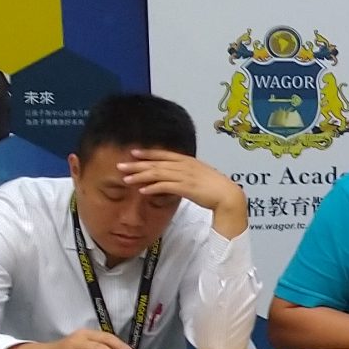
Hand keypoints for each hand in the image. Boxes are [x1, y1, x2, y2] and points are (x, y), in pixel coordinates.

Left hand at [117, 150, 244, 228]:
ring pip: (157, 174)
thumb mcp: (200, 175)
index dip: (148, 153)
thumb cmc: (216, 187)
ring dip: (140, 176)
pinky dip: (153, 187)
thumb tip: (176, 178)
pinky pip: (165, 186)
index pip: (164, 154)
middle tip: (120, 165)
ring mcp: (185, 176)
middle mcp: (184, 166)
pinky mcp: (186, 188)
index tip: (133, 153)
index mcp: (188, 161)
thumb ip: (187, 174)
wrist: (228, 195)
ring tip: (126, 179)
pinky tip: (142, 190)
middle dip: (137, 164)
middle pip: (156, 163)